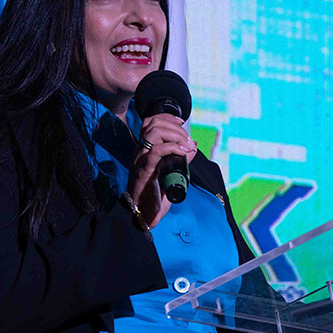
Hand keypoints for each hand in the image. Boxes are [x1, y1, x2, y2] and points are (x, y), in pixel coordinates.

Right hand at [128, 113, 196, 227]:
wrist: (143, 215)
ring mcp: (140, 159)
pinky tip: (183, 152)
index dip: (167, 117)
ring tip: (186, 145)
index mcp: (144, 151)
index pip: (150, 122)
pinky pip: (157, 151)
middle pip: (154, 123)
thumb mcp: (170, 174)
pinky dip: (172, 147)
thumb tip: (192, 149)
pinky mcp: (144, 170)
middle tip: (188, 140)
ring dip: (175, 134)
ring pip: (154, 132)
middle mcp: (140, 152)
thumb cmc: (154, 197)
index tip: (181, 122)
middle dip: (175, 126)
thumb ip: (180, 161)